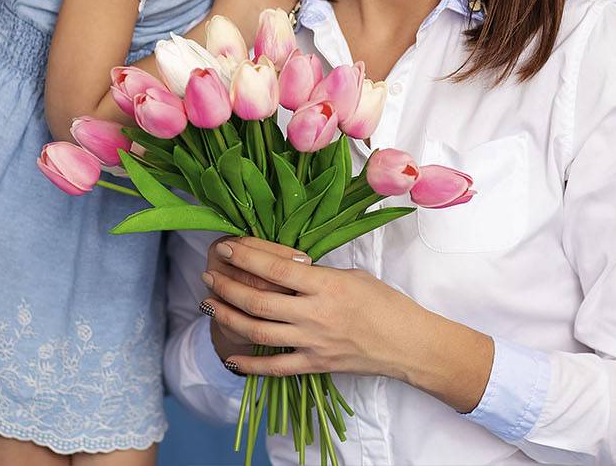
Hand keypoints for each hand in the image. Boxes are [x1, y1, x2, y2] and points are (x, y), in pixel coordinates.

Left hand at [198, 237, 429, 381]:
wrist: (408, 344)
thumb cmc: (386, 303)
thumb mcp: (352, 276)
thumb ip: (317, 275)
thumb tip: (286, 268)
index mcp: (326, 285)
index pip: (276, 269)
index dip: (246, 256)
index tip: (226, 247)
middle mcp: (315, 314)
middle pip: (258, 300)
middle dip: (227, 286)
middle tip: (208, 275)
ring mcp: (313, 342)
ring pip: (259, 331)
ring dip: (228, 317)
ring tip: (208, 304)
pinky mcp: (315, 365)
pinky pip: (275, 367)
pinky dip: (249, 365)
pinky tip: (229, 357)